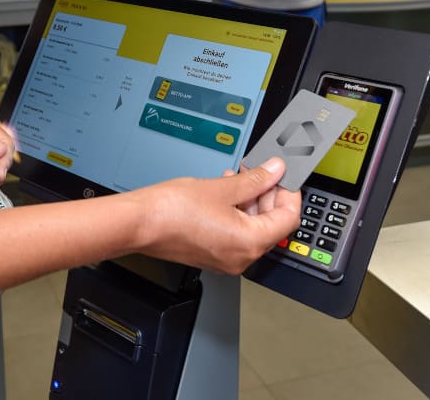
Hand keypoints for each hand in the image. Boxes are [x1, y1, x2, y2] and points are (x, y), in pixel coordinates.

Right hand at [132, 157, 300, 274]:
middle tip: (261, 171)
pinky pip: (236, 234)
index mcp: (250, 242)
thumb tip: (275, 171)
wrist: (140, 223)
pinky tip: (226, 193)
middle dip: (269, 195)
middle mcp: (241, 257)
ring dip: (251, 202)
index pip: (288, 218)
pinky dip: (237, 213)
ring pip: (253, 228)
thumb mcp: (222, 187)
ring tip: (238, 178)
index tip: (284, 176)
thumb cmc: (172, 210)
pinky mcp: (212, 255)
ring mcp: (226, 259)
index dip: (289, 192)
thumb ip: (255, 179)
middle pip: (272, 225)